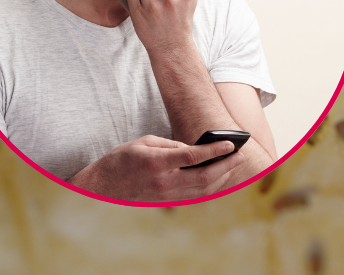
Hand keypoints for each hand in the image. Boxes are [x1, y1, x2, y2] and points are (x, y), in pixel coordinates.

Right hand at [67, 135, 245, 201]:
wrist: (103, 186)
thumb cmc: (122, 160)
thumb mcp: (144, 142)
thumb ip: (171, 145)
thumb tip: (194, 149)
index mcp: (156, 163)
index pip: (193, 157)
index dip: (215, 150)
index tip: (230, 144)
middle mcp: (163, 182)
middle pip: (203, 177)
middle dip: (226, 166)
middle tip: (239, 155)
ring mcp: (166, 195)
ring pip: (202, 190)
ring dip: (222, 178)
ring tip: (234, 165)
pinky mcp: (167, 202)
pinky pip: (194, 196)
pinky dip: (210, 188)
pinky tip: (220, 178)